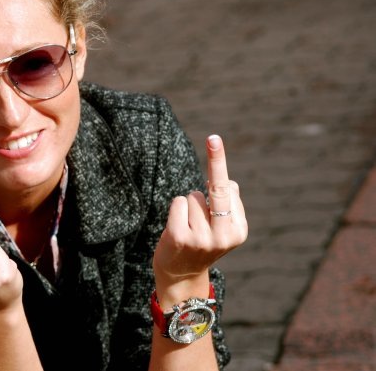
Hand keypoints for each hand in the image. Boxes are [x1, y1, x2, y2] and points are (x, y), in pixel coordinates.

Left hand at [153, 135, 246, 300]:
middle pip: (218, 189)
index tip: (214, 139)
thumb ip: (227, 205)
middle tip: (214, 138)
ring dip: (189, 204)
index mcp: (238, 231)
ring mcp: (201, 238)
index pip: (230, 190)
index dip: (218, 165)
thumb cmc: (201, 243)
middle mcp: (223, 236)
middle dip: (217, 161)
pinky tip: (177, 227)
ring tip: (188, 225)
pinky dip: (177, 208)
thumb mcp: (221, 227)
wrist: (180, 276)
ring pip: (193, 196)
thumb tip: (229, 182)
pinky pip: (179, 203)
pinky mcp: (180, 237)